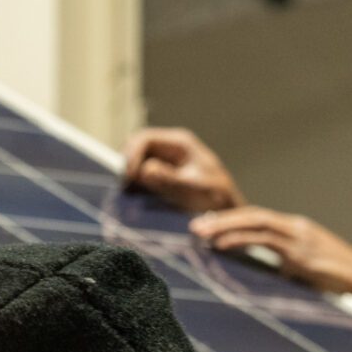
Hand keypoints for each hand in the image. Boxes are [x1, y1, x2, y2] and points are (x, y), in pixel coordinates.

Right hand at [121, 127, 243, 213]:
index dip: (132, 155)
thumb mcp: (193, 190)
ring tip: (129, 195)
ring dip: (130, 177)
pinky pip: (140, 176)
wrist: (227, 212)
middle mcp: (169, 147)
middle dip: (127, 165)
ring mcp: (164, 161)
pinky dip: (134, 186)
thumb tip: (145, 170)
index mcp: (180, 143)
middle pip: (136, 147)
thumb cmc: (215, 199)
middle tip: (125, 188)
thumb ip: (170, 179)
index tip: (129, 178)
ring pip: (136, 162)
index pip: (145, 138)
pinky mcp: (160, 176)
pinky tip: (134, 198)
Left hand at [190, 207, 351, 298]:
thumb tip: (263, 273)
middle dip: (221, 219)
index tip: (207, 225)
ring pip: (255, 223)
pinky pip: (265, 241)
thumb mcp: (306, 271)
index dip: (231, 220)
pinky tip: (221, 245)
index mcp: (296, 231)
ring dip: (224, 227)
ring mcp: (300, 238)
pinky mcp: (302, 253)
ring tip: (200, 232)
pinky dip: (240, 240)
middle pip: (252, 215)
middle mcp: (296, 228)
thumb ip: (285, 267)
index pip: (257, 219)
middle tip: (193, 225)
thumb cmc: (339, 283)